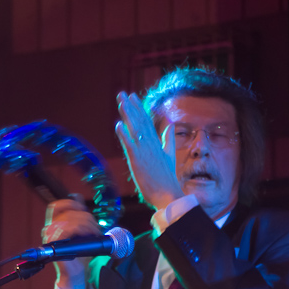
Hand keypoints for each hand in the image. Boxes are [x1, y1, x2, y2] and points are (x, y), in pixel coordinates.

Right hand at [42, 197, 101, 288]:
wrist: (76, 274)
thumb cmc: (79, 255)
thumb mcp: (81, 231)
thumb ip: (78, 215)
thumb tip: (77, 197)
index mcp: (54, 225)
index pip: (56, 206)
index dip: (70, 203)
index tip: (83, 208)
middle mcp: (49, 229)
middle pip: (69, 213)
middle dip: (87, 218)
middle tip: (96, 229)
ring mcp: (51, 237)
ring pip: (71, 220)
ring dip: (88, 225)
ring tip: (95, 233)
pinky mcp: (55, 245)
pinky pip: (68, 229)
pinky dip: (82, 230)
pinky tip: (89, 236)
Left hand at [115, 92, 182, 209]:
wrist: (168, 195)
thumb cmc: (167, 179)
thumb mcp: (169, 156)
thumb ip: (168, 140)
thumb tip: (171, 124)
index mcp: (156, 144)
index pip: (146, 122)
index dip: (139, 108)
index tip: (133, 97)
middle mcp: (150, 145)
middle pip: (139, 122)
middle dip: (131, 107)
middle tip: (122, 93)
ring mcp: (144, 152)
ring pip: (134, 130)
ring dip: (127, 115)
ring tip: (120, 101)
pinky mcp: (138, 161)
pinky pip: (129, 145)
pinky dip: (124, 135)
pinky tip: (118, 125)